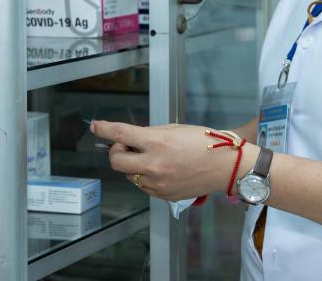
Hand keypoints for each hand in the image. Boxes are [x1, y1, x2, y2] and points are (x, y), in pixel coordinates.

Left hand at [90, 120, 258, 200]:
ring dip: (133, 165)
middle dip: (116, 152)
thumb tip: (130, 139)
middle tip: (126, 146)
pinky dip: (145, 177)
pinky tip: (162, 169)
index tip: (95, 126)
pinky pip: (143, 186)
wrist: (225, 166)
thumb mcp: (174, 129)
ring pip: (129, 175)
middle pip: (115, 162)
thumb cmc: (204, 142)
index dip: (104, 129)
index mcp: (157, 143)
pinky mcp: (163, 195)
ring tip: (152, 158)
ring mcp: (157, 183)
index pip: (120, 134)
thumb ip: (150, 134)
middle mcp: (154, 165)